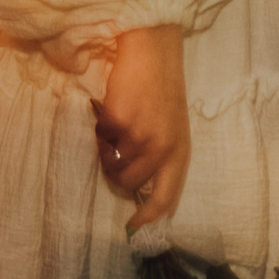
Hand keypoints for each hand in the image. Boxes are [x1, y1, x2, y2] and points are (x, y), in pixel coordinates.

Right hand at [93, 24, 188, 230]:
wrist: (152, 50)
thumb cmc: (161, 88)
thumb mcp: (172, 126)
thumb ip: (161, 155)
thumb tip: (138, 189)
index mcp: (180, 150)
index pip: (167, 196)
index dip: (150, 217)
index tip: (134, 228)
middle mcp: (162, 148)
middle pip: (129, 184)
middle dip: (116, 173)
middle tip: (114, 150)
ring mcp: (139, 136)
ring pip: (110, 165)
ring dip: (106, 151)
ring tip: (116, 124)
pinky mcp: (118, 123)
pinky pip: (99, 141)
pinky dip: (99, 131)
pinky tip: (111, 110)